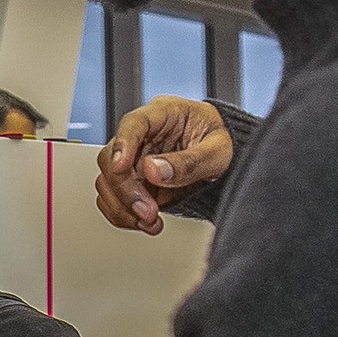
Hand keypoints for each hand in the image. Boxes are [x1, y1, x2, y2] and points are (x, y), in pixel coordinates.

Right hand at [96, 96, 230, 234]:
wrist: (230, 160)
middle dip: (125, 190)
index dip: (122, 145)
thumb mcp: (218, 151)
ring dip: (123, 207)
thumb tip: (153, 170)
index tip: (121, 168)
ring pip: (108, 183)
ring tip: (150, 220)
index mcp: (163, 114)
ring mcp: (135, 161)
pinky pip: (115, 200)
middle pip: (111, 159)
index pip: (133, 124)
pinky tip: (145, 222)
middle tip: (147, 210)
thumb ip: (189, 162)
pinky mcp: (135, 183)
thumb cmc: (223, 143)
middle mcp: (142, 137)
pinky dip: (124, 215)